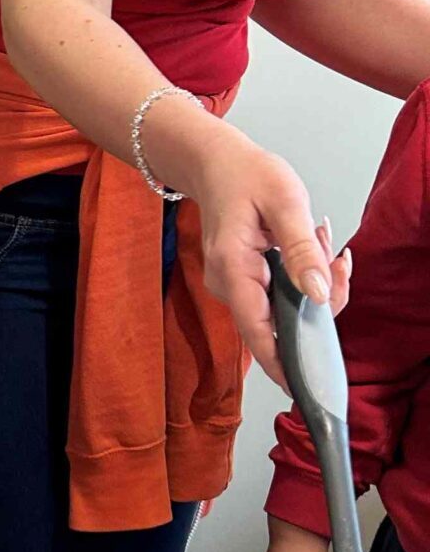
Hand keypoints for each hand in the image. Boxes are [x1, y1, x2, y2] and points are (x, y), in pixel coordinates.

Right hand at [183, 132, 351, 389]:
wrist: (213, 162)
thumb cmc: (245, 175)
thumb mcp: (284, 202)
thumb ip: (302, 250)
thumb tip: (320, 295)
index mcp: (233, 270)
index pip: (259, 333)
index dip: (284, 365)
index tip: (306, 390)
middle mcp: (228, 286)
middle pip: (280, 324)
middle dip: (321, 304)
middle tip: (338, 259)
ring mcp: (234, 286)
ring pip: (283, 310)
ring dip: (314, 285)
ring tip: (320, 238)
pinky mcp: (242, 282)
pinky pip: (278, 296)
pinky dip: (302, 279)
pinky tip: (311, 245)